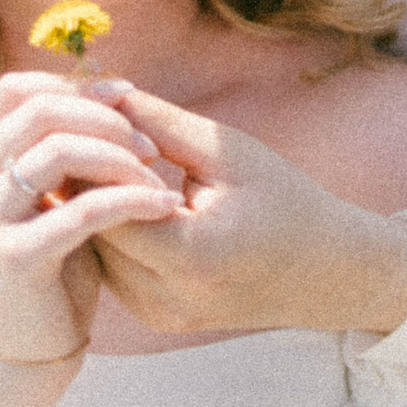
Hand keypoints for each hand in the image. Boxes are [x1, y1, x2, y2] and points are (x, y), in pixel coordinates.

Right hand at [0, 73, 183, 362]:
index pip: (17, 90)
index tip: (126, 96)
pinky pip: (82, 211)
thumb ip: (62, 154)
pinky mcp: (15, 258)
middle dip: (106, 118)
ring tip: (159, 180)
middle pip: (40, 111)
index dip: (76, 83)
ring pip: (58, 152)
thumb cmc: (50, 267)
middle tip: (151, 145)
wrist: (23, 350)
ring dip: (120, 157)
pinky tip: (166, 208)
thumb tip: (106, 96)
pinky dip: (132, 201)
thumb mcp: (50, 199)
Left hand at [90, 86, 406, 335]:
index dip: (89, 158)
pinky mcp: (155, 316)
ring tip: (98, 161)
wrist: (328, 273)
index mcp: (191, 256)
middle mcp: (167, 297)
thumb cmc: (286, 202)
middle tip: (78, 133)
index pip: (103, 203)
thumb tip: (94, 90)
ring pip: (93, 249)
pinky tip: (119, 197)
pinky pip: (112, 266)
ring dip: (91, 206)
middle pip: (90, 230)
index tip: (87, 119)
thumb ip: (157, 123)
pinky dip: (110, 230)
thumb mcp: (227, 153)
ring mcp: (158, 314)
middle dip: (82, 179)